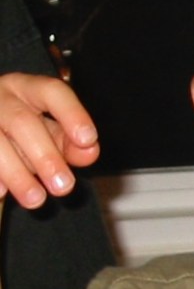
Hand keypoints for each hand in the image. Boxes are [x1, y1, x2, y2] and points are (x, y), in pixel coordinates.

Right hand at [0, 73, 98, 208]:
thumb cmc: (24, 131)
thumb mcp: (49, 132)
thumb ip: (70, 142)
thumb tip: (89, 152)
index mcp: (28, 88)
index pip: (52, 92)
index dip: (72, 114)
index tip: (88, 140)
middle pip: (22, 122)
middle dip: (45, 157)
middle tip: (64, 187)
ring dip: (17, 174)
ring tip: (36, 200)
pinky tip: (1, 193)